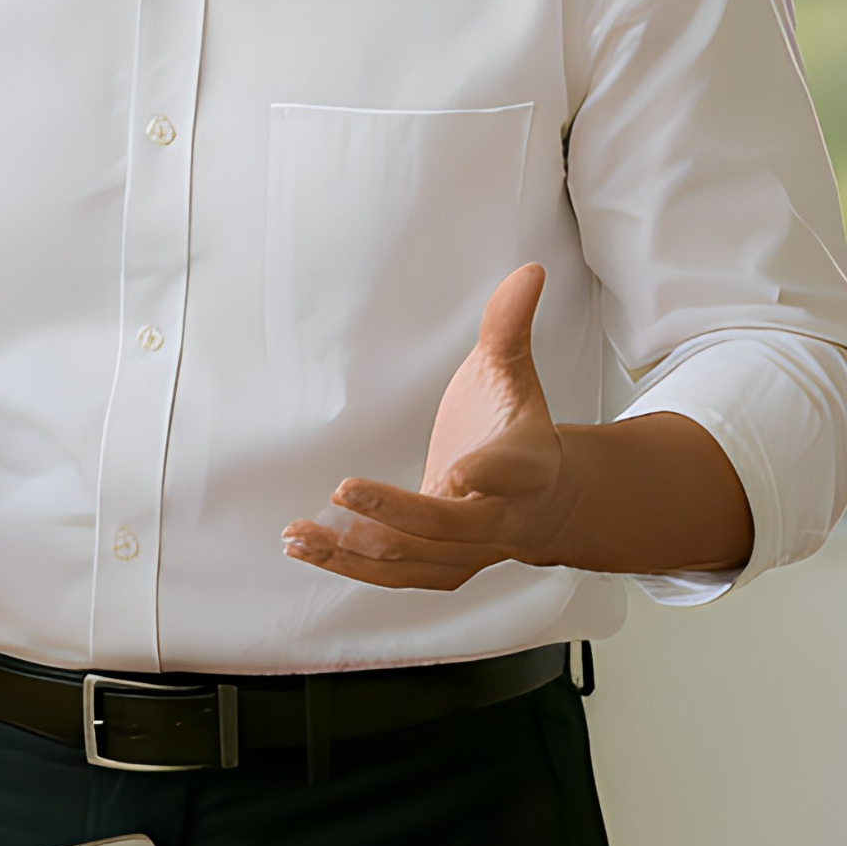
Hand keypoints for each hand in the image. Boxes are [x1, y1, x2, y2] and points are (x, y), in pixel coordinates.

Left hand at [284, 264, 566, 590]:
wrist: (545, 501)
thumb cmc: (518, 429)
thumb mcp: (515, 375)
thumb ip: (510, 326)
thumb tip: (529, 270)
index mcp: (525, 465)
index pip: (509, 471)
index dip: (486, 474)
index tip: (456, 473)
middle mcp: (500, 519)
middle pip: (450, 527)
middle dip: (396, 514)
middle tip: (345, 488)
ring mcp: (468, 552)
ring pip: (413, 560)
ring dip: (355, 550)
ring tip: (301, 533)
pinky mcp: (439, 568)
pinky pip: (392, 575)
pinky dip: (348, 565)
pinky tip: (305, 546)